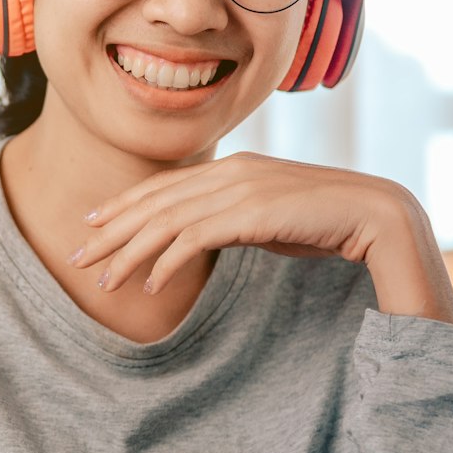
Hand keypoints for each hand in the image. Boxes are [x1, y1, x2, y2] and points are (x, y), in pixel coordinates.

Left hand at [70, 151, 452, 322]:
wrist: (376, 216)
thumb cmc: (325, 222)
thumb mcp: (269, 217)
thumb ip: (234, 219)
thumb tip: (204, 237)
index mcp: (233, 167)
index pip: (164, 187)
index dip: (124, 206)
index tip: (92, 224)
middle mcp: (231, 172)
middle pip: (155, 202)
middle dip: (111, 231)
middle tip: (77, 256)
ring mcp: (240, 189)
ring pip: (166, 221)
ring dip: (129, 252)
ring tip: (104, 280)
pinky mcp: (251, 213)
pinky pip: (194, 238)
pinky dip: (166, 262)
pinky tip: (149, 285)